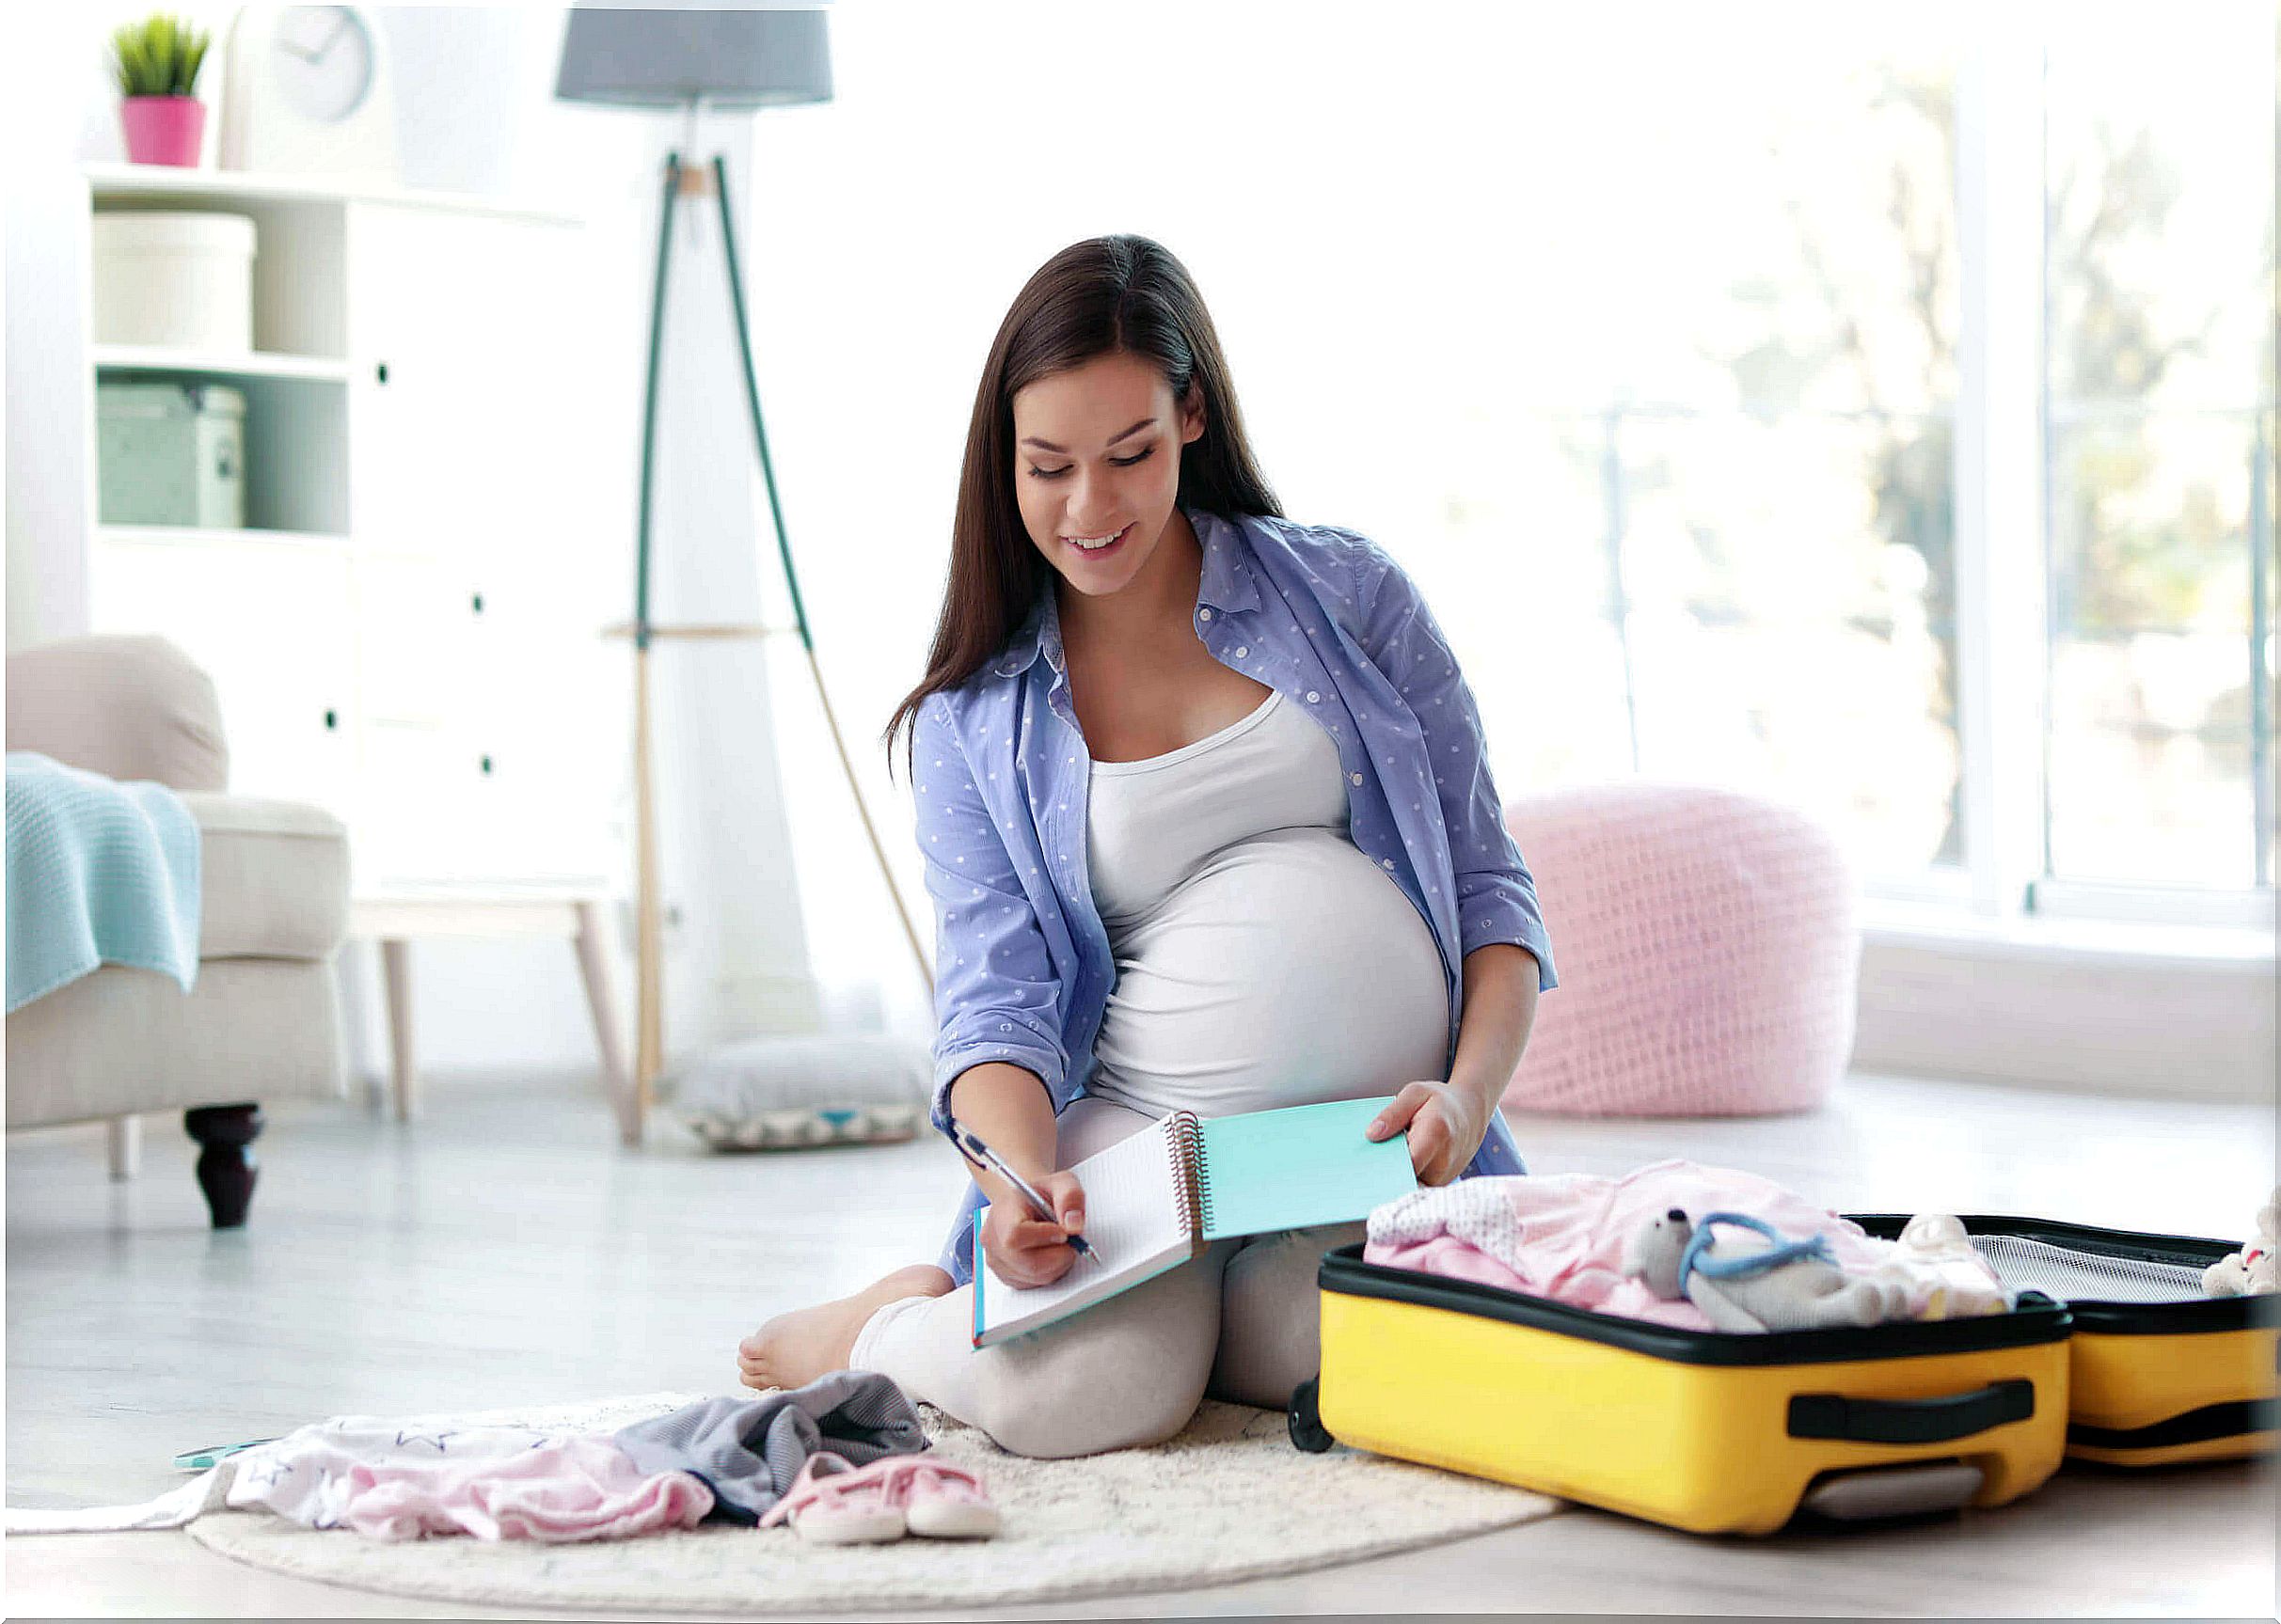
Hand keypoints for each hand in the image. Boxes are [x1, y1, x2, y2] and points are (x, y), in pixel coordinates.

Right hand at [978, 1169, 1086, 1288]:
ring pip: (1034, 1277)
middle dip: (1058, 1256)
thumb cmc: (1042, 1194)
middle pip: (1027, 1263)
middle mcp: (992, 1238)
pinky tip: (1050, 1255)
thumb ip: (1071, 1197)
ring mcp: (996, 1260)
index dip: (1044, 1237)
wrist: (1027, 1204)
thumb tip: (1073, 1225)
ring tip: (1060, 1245)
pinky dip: (1049, 1274)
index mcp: (1002, 1210)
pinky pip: (1033, 1285)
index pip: (1015, 1234)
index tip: (1063, 1232)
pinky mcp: (1005, 1276)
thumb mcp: (1062, 1183)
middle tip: (1071, 1242)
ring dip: (1057, 1266)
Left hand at [1365, 1081, 1487, 1186]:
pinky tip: (1395, 1167)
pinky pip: (1418, 1186)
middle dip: (1386, 1174)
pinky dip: (1405, 1179)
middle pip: (1406, 1177)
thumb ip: (1393, 1113)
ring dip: (1395, 1177)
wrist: (1471, 1113)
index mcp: (1436, 1133)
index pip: (1407, 1162)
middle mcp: (1444, 1160)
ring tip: (1382, 1164)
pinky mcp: (1442, 1183)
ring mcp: (1445, 1175)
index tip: (1366, 1168)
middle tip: (1365, 1170)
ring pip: (1411, 1185)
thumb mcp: (1415, 1094)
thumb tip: (1371, 1134)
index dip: (1385, 1168)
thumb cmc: (1441, 1102)